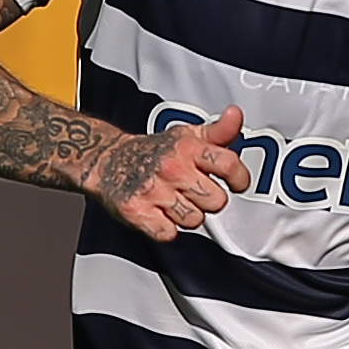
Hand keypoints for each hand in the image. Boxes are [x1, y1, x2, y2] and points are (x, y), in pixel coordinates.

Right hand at [80, 106, 248, 243]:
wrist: (109, 161)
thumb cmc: (154, 152)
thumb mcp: (187, 136)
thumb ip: (218, 131)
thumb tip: (235, 115)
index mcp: (188, 148)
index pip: (229, 164)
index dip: (239, 178)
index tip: (236, 183)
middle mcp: (172, 168)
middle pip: (216, 201)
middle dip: (208, 201)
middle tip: (194, 192)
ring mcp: (154, 190)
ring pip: (194, 220)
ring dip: (187, 216)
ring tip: (175, 202)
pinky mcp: (137, 211)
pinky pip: (168, 233)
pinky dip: (165, 228)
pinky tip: (160, 214)